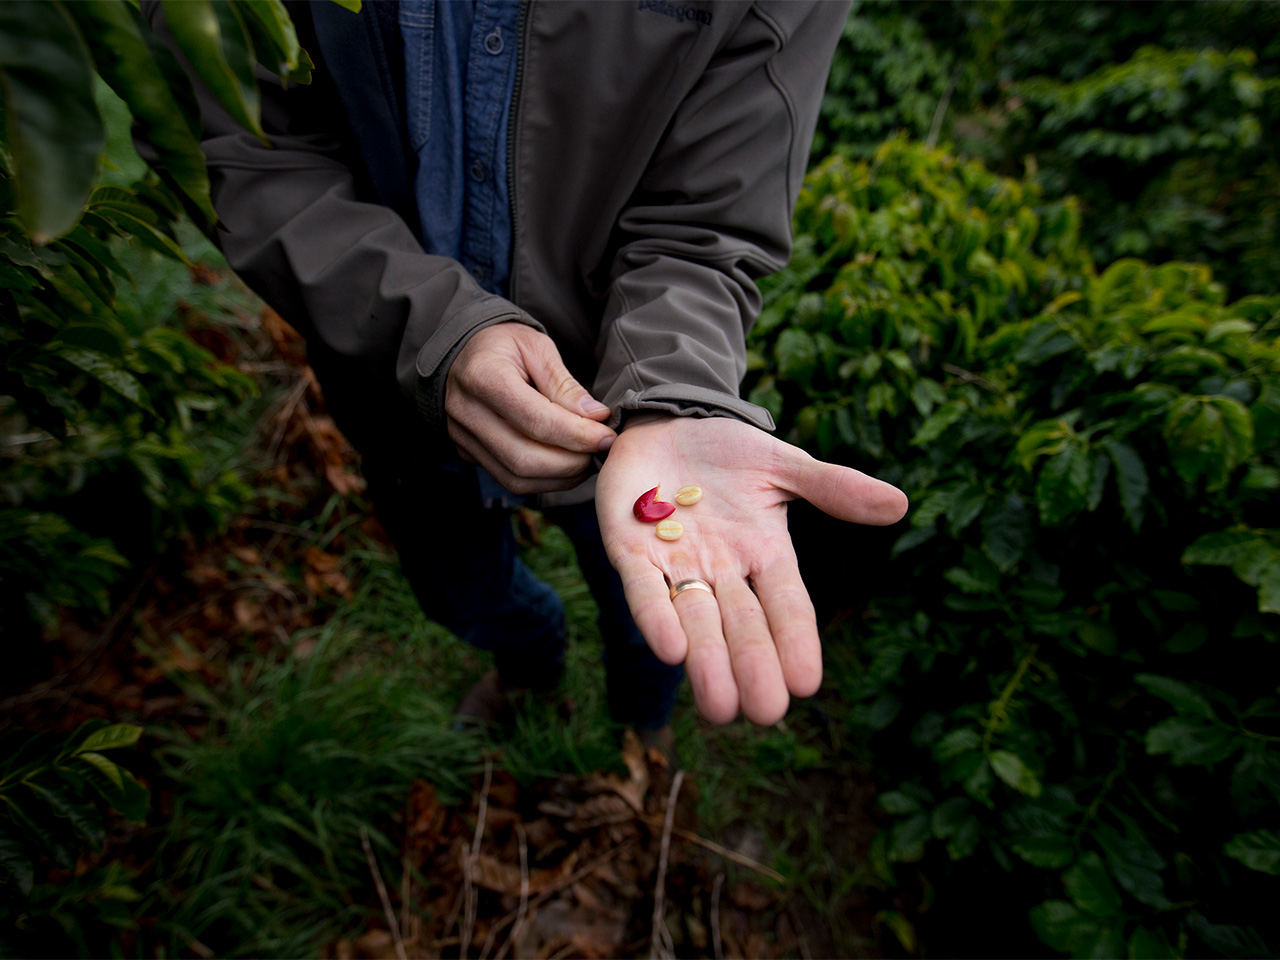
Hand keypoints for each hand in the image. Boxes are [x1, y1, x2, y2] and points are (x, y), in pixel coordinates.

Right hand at [446, 323, 616, 493]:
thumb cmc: (503, 346)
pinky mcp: (468, 454)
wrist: (463, 353)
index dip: (577, 435)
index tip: (607, 437)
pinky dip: (545, 481)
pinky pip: (510, 480)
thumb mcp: (537, 348)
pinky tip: (566, 467)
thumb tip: (596, 418)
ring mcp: (462, 438)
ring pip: (517, 477)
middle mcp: (466, 412)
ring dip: (561, 477)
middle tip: (600, 451)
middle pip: (524, 458)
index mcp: (483, 376)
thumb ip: (564, 385)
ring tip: (587, 460)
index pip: (536, 420)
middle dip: (571, 462)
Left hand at [596, 414, 907, 724]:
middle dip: (753, 667)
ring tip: (721, 708)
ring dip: (707, 664)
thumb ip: (831, 486)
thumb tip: (899, 503)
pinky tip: (670, 651)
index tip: (807, 683)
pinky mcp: (630, 552)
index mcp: (763, 553)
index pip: (787, 605)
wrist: (664, 422)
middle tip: (766, 712)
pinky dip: (656, 619)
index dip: (796, 641)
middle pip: (742, 627)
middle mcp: (721, 570)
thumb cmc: (726, 450)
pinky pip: (645, 592)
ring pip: (695, 623)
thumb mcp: (781, 464)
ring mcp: (675, 565)